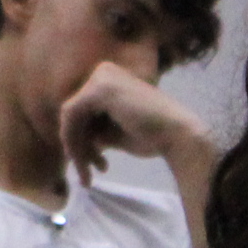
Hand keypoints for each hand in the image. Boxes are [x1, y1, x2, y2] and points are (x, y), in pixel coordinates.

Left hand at [56, 63, 215, 185]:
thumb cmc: (152, 136)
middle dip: (78, 146)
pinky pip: (71, 116)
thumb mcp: (114, 132)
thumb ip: (94, 131)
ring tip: (88, 174)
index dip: (80, 140)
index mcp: (109, 81)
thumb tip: (71, 140)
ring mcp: (101, 77)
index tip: (93, 165)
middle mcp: (104, 72)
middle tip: (86, 174)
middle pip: (74, 114)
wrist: (177, 136)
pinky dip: (74, 141)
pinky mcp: (99, 88)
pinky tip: (86, 162)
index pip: (81, 112)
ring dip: (76, 149)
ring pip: (70, 117)